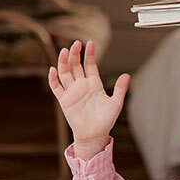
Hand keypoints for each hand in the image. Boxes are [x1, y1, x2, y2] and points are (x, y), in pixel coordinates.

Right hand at [48, 39, 128, 155]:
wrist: (94, 136)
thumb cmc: (105, 121)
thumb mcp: (116, 103)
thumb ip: (120, 89)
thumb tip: (127, 76)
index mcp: (94, 84)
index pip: (89, 64)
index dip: (89, 54)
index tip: (90, 44)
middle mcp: (81, 85)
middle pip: (75, 65)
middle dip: (75, 54)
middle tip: (76, 44)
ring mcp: (72, 92)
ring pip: (65, 72)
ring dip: (63, 62)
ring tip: (64, 51)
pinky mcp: (64, 100)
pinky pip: (56, 87)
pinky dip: (53, 79)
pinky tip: (52, 70)